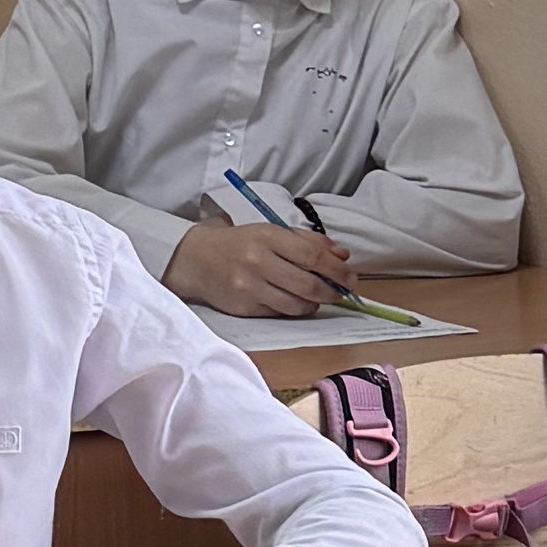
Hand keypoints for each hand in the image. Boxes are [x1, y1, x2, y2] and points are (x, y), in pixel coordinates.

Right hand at [165, 215, 356, 317]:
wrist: (196, 260)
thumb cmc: (239, 244)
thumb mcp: (271, 233)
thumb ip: (308, 242)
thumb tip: (342, 256)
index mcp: (268, 238)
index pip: (313, 256)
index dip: (337, 270)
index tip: (350, 277)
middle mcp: (258, 262)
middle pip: (308, 284)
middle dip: (332, 291)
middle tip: (341, 292)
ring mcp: (250, 287)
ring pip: (297, 304)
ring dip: (315, 303)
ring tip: (318, 297)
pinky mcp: (244, 308)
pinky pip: (280, 313)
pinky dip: (294, 309)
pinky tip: (295, 302)